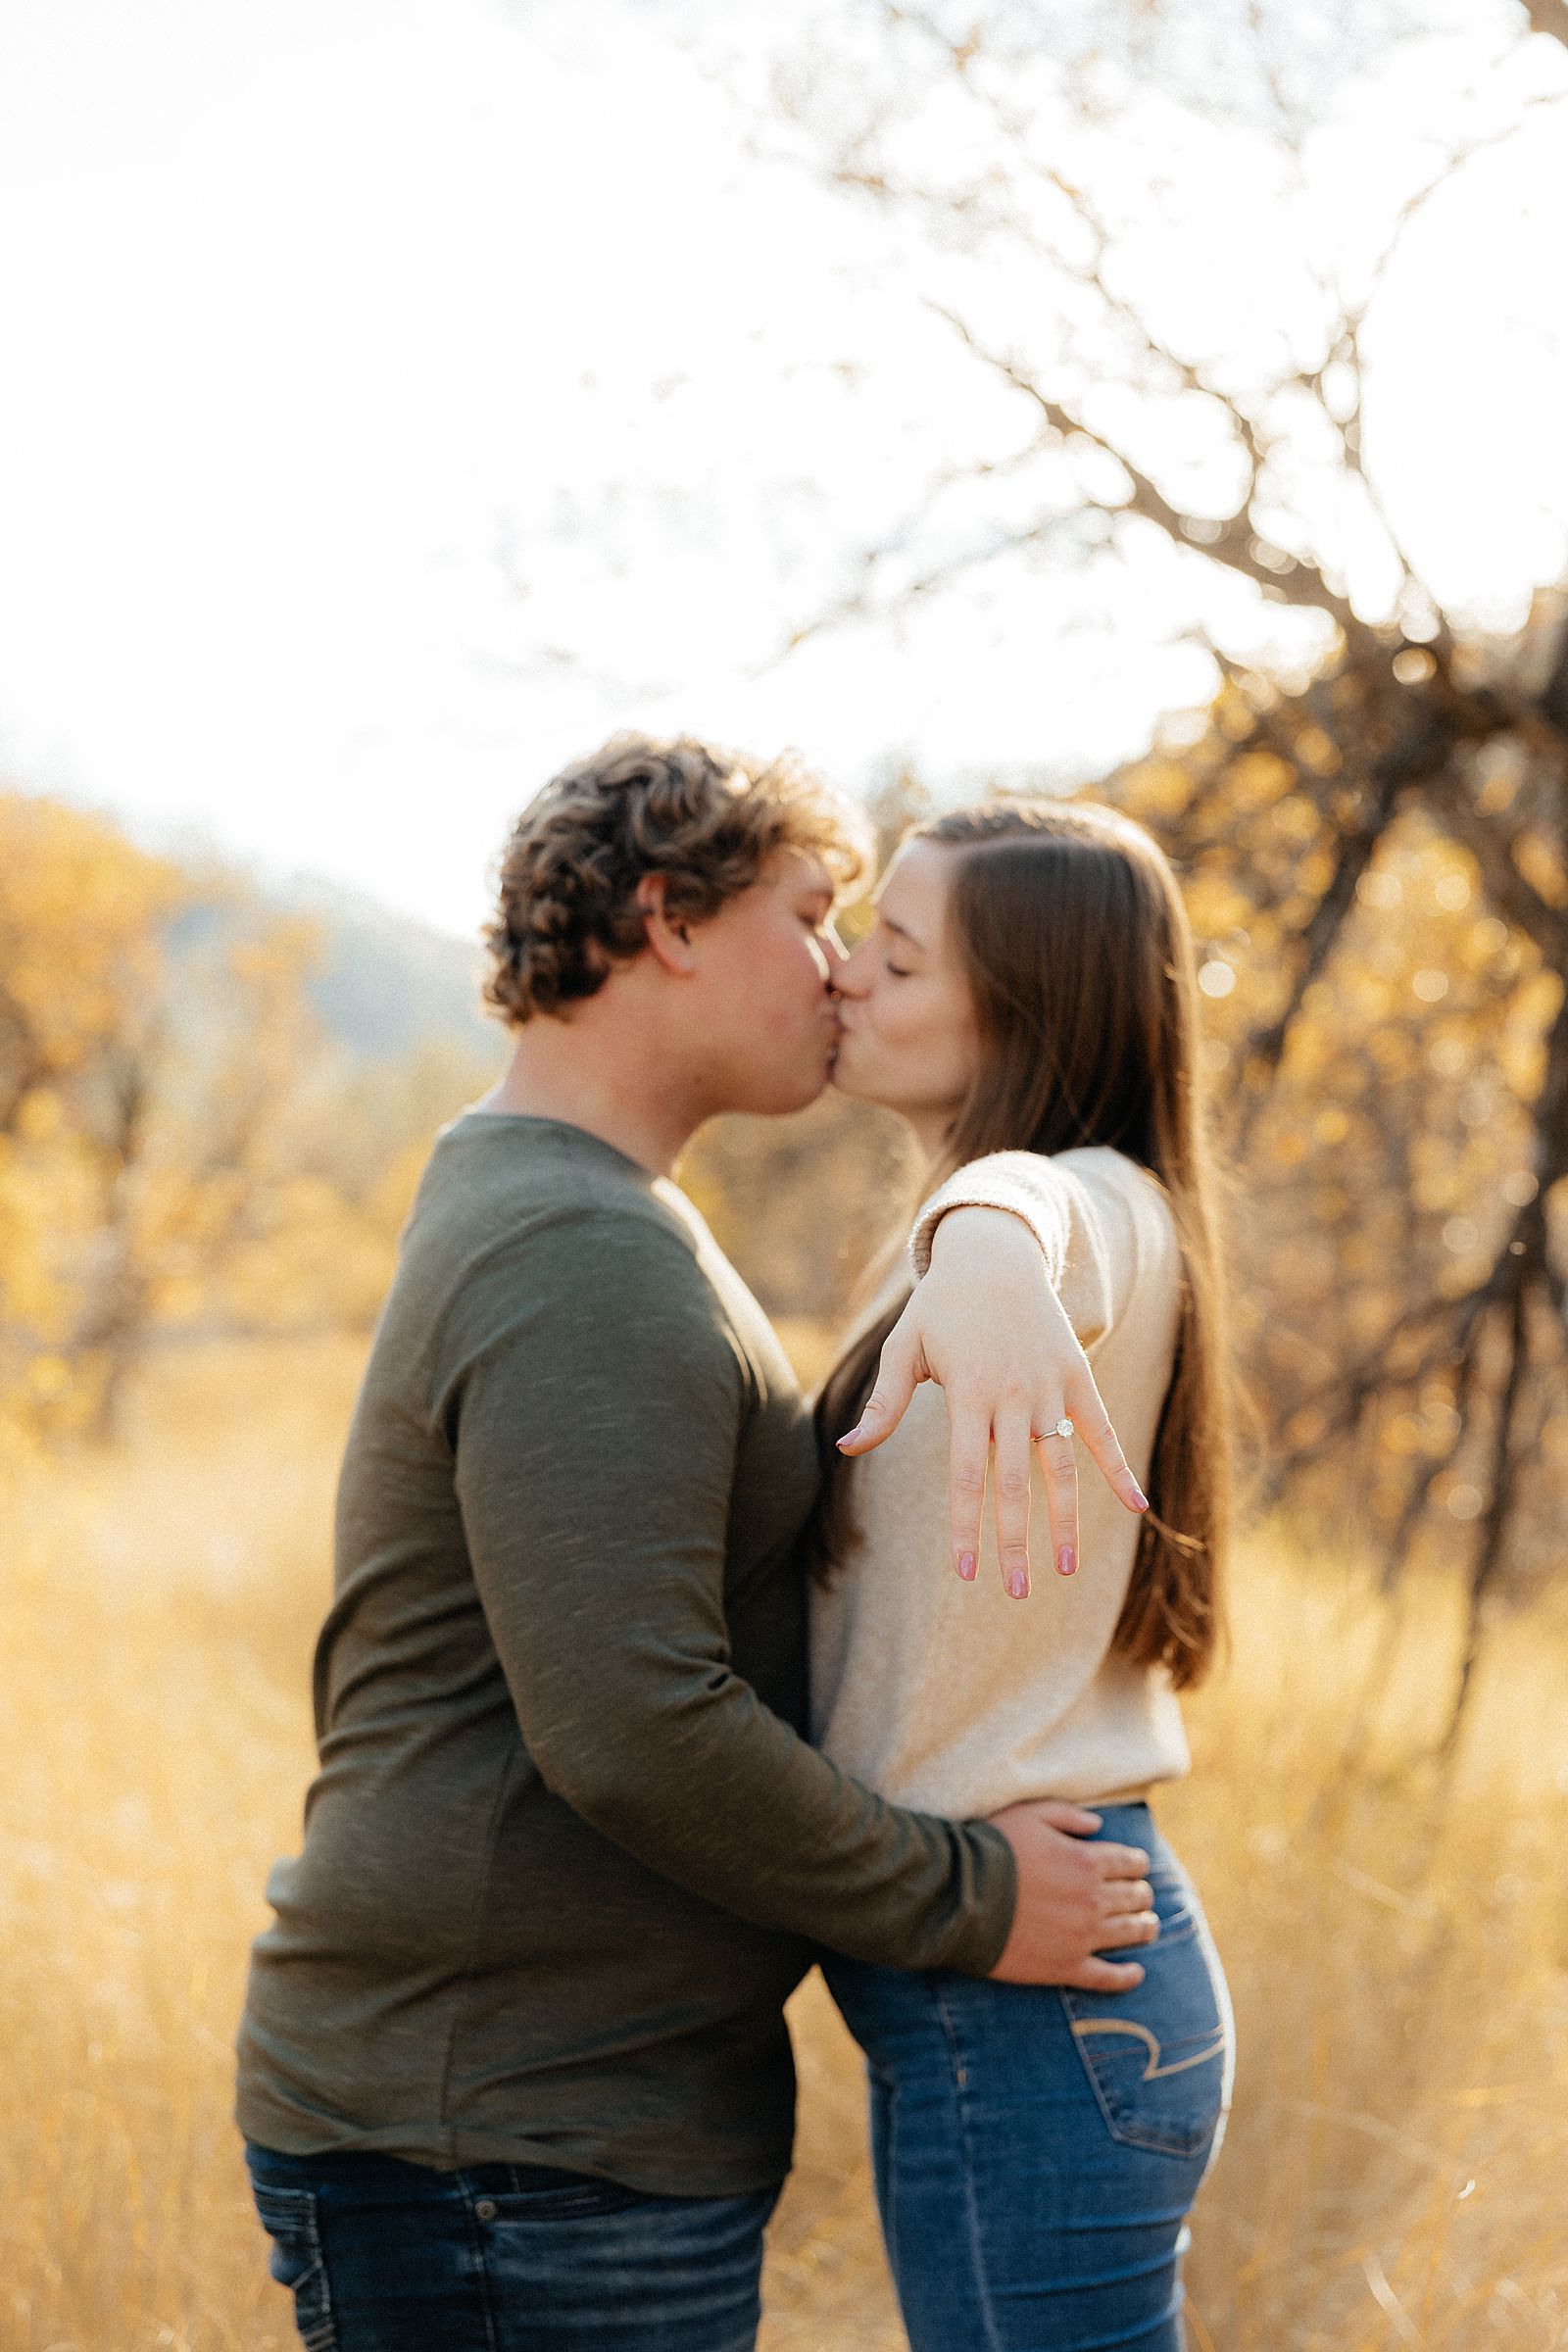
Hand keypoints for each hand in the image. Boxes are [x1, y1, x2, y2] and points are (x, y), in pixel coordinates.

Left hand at [836, 1207, 1146, 1596]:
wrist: (995, 1254)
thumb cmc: (941, 1308)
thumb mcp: (904, 1348)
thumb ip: (883, 1404)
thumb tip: (848, 1449)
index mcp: (968, 1392)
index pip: (967, 1474)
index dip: (968, 1525)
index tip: (967, 1572)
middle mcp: (1012, 1395)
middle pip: (1015, 1482)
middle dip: (1014, 1539)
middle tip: (1016, 1590)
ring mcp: (1049, 1387)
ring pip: (1061, 1466)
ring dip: (1066, 1520)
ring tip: (1066, 1570)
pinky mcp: (1076, 1378)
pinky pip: (1101, 1431)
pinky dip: (1119, 1469)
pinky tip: (1138, 1508)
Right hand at [986, 1801, 1157, 1989]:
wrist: (960, 1896)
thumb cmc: (992, 1849)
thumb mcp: (1030, 1814)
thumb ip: (1068, 1815)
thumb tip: (1098, 1824)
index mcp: (1087, 1861)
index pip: (1131, 1863)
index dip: (1137, 1864)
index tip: (1136, 1867)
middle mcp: (1093, 1900)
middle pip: (1136, 1897)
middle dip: (1142, 1894)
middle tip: (1142, 1897)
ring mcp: (1082, 1937)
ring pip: (1130, 1933)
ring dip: (1145, 1928)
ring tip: (1149, 1927)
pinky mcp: (1066, 1967)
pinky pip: (1107, 1977)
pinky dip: (1127, 1976)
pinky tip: (1136, 1973)